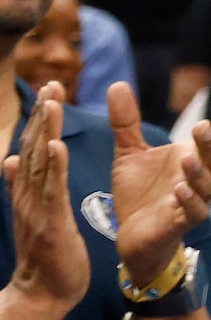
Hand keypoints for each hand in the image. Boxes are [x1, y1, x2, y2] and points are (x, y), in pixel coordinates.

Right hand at [4, 83, 89, 309]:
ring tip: (51, 102)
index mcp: (26, 192)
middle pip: (33, 147)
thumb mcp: (33, 216)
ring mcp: (37, 208)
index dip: (38, 119)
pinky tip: (56, 144)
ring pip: (42, 162)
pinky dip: (54, 166)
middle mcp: (28, 195)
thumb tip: (9, 160)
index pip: (31, 148)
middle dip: (42, 115)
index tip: (47, 91)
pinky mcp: (51, 222)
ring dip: (46, 130)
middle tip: (50, 83)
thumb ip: (20, 187)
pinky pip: (52, 189)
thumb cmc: (43, 257)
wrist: (41, 293)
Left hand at [107, 80, 210, 284]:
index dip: (205, 133)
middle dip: (209, 146)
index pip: (204, 142)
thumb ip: (126, 122)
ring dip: (199, 173)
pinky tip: (179, 189)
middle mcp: (196, 179)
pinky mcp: (179, 223)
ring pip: (205, 187)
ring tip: (188, 158)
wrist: (130, 235)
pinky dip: (188, 200)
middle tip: (202, 127)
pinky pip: (192, 212)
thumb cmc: (138, 193)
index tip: (200, 119)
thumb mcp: (128, 154)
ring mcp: (190, 202)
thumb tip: (117, 84)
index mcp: (189, 160)